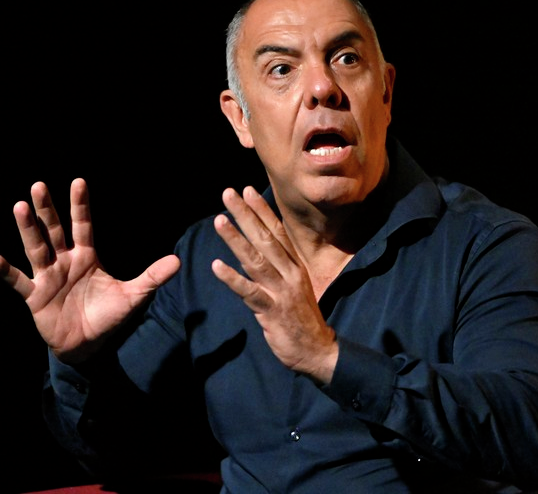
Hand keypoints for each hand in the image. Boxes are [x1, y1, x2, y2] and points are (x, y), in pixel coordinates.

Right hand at [0, 178, 179, 363]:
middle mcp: (65, 262)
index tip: (78, 181)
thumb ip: (152, 276)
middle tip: (39, 185)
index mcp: (88, 257)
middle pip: (55, 230)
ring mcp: (48, 277)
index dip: (80, 205)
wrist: (89, 345)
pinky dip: (4, 269)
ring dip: (28, 229)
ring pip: (36, 248)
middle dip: (47, 209)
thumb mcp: (134, 295)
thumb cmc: (109, 317)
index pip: (83, 226)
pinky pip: (16, 281)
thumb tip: (178, 260)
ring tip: (20, 206)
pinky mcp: (34, 296)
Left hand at [211, 186, 337, 383]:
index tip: (248, 190)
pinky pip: (250, 292)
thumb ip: (275, 267)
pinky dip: (233, 279)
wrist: (317, 351)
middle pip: (265, 238)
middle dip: (245, 214)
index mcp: (295, 265)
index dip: (262, 210)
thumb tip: (252, 251)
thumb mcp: (293, 286)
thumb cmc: (300, 317)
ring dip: (236, 239)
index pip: (277, 231)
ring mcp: (281, 291)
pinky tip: (217, 266)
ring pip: (255, 260)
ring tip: (219, 220)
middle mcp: (290, 273)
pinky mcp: (272, 311)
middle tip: (228, 193)